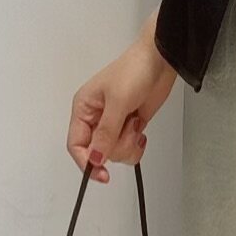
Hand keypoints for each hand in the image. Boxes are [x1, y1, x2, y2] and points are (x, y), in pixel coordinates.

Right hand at [67, 34, 176, 182]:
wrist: (160, 61)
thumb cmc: (134, 71)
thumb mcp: (118, 102)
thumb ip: (106, 133)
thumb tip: (95, 159)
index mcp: (83, 109)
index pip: (76, 144)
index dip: (86, 162)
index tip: (102, 174)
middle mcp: (95, 119)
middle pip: (98, 152)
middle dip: (116, 146)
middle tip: (129, 127)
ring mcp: (114, 124)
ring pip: (115, 153)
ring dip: (128, 143)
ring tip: (136, 122)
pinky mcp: (130, 126)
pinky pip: (128, 149)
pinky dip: (137, 145)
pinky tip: (141, 129)